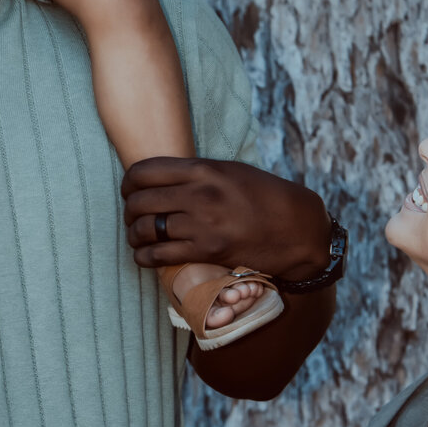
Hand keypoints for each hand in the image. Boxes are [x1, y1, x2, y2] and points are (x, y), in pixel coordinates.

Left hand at [122, 156, 331, 279]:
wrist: (298, 228)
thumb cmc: (265, 196)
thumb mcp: (231, 171)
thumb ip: (197, 172)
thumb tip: (161, 177)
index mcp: (204, 169)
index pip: (144, 171)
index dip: (129, 183)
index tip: (130, 191)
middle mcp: (200, 194)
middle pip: (139, 201)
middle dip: (129, 210)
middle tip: (132, 216)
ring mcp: (203, 224)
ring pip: (145, 229)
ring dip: (134, 235)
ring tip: (138, 237)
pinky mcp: (207, 252)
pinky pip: (159, 256)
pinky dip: (144, 257)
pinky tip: (144, 256)